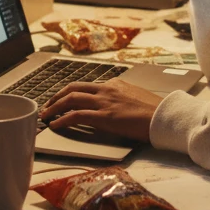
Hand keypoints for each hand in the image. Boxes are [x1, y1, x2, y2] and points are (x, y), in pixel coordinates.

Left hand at [39, 79, 161, 142]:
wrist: (165, 117)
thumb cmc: (155, 111)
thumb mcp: (136, 97)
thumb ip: (122, 98)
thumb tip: (114, 105)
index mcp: (115, 84)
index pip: (87, 86)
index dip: (70, 92)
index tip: (63, 99)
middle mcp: (107, 89)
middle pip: (73, 88)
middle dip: (57, 97)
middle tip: (48, 105)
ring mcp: (105, 102)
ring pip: (71, 99)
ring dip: (54, 107)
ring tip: (45, 115)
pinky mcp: (104, 117)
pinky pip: (76, 116)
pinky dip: (62, 119)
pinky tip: (54, 125)